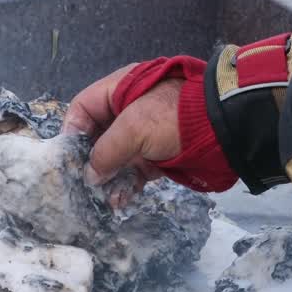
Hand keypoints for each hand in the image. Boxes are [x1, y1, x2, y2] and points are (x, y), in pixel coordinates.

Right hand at [64, 64, 182, 197]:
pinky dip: (125, 185)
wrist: (222, 130)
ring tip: (104, 198)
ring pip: (115, 158)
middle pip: (97, 137)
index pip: (83, 108)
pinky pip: (133, 171)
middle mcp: (128, 111)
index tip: (68, 158)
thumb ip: (106, 151)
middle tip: (83, 184)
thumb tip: (90, 176)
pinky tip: (119, 201)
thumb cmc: (173, 119)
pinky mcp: (156, 156)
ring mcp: (143, 134)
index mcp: (120, 90)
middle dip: (90, 162)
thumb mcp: (134, 129)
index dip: (73, 132)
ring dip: (108, 179)